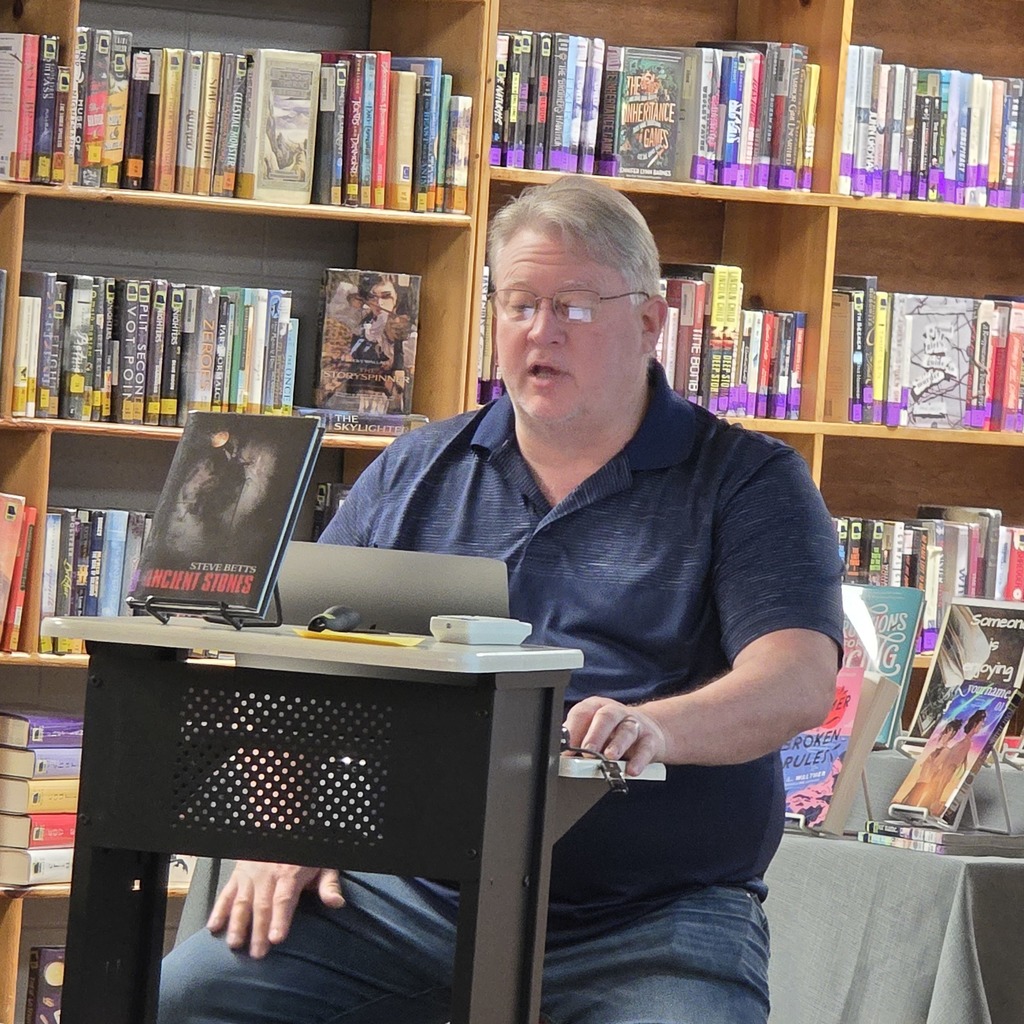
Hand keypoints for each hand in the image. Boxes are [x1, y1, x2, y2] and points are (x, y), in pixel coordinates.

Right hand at [207, 860, 344, 957]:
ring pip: (242, 901)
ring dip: (237, 924)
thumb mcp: (324, 862)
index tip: (276, 938)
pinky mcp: (238, 874)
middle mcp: (267, 874)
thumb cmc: (306, 850)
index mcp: (290, 873)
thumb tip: (337, 904)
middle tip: (257, 953)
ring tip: (234, 944)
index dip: (280, 919)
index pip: (284, 899)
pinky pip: (226, 892)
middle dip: (258, 931)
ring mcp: (250, 874)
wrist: (284, 823)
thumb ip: (328, 884)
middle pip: (262, 906)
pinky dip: (219, 909)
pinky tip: (214, 926)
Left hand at [563, 697, 667, 776]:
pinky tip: (631, 770)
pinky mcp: (650, 740)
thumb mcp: (595, 732)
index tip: (565, 749)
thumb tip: (563, 757)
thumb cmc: (614, 733)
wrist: (650, 731)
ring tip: (609, 757)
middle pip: (605, 718)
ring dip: (617, 744)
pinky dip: (639, 760)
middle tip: (586, 750)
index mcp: (597, 707)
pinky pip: (645, 748)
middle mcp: (616, 713)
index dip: (572, 729)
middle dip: (595, 735)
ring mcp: (635, 724)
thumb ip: (579, 740)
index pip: (582, 713)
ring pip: (627, 730)